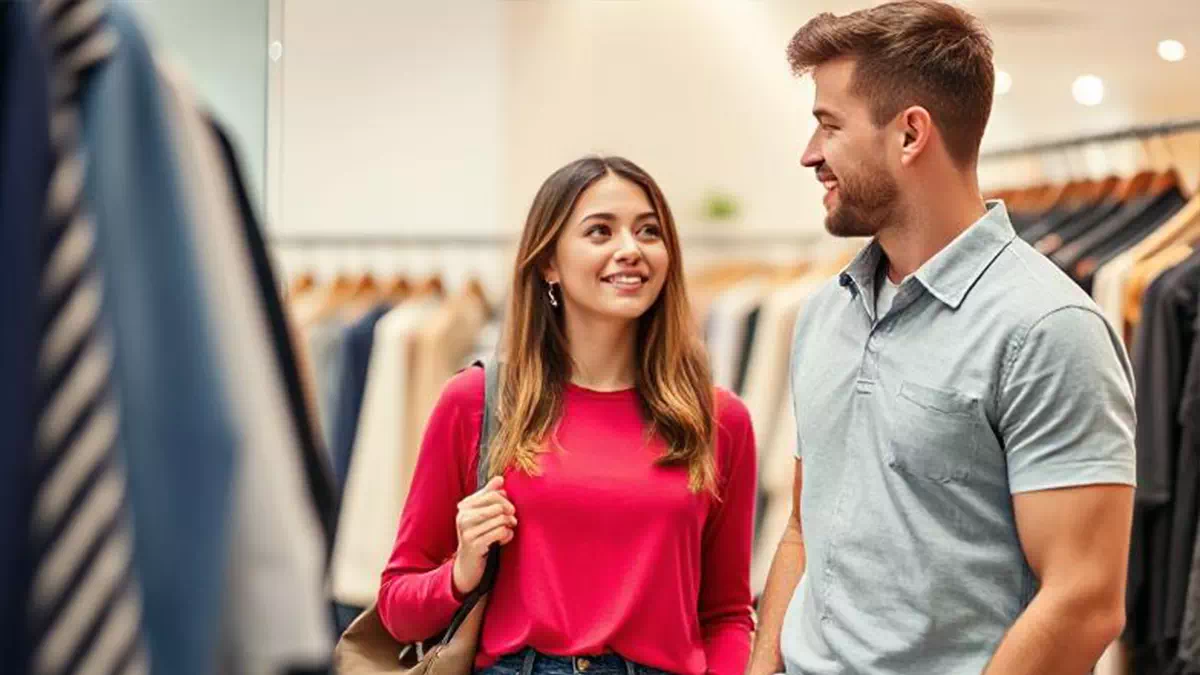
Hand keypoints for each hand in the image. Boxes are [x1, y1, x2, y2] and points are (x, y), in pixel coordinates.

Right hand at [452, 476, 516, 595]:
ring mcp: (466, 532)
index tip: (510, 508)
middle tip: (512, 520)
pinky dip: (506, 536)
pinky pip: (499, 533)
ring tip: (507, 530)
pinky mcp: (474, 545)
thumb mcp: (482, 513)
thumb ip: (489, 495)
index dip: (505, 499)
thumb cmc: (478, 534)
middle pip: (498, 506)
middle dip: (509, 513)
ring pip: (500, 520)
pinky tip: (503, 540)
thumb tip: (500, 478)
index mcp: (465, 506)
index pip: (491, 494)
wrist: (468, 563)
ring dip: (509, 525)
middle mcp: (463, 517)